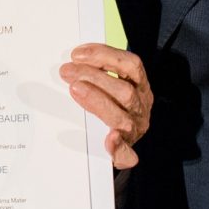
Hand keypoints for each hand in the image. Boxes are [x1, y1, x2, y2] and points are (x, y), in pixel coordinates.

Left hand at [60, 43, 152, 167]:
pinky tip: (109, 140)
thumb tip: (73, 61)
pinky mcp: (126, 152)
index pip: (131, 65)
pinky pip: (126, 153)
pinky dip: (117, 146)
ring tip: (75, 90)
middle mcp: (140, 107)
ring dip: (97, 100)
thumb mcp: (109, 84)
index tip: (77, 54)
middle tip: (67, 71)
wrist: (116, 143)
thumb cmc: (110, 105)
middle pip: (125, 90)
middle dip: (93, 77)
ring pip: (122, 116)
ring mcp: (134, 129)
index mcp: (139, 86)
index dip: (104, 55)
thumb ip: (96, 72)